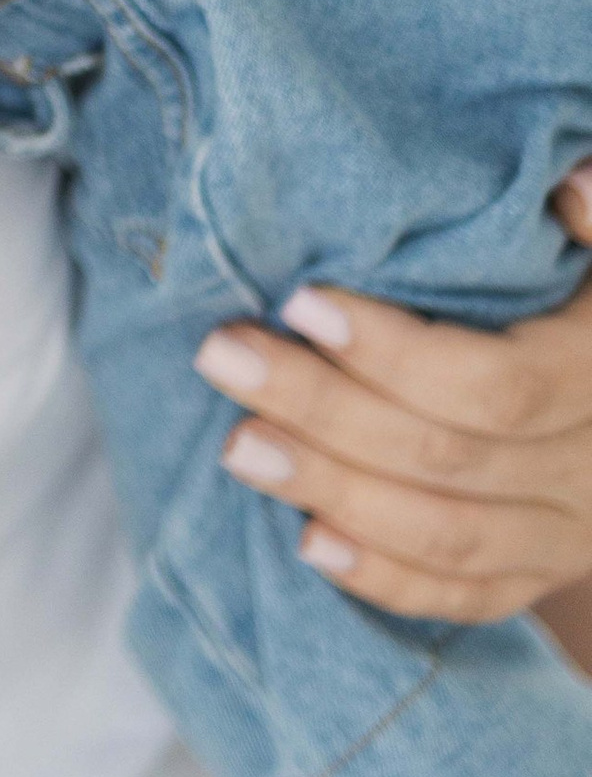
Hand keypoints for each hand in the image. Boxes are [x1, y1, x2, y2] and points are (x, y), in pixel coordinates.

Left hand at [197, 173, 591, 636]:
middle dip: (322, 409)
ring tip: (238, 445)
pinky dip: (385, 578)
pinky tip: (306, 541)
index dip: (392, 352)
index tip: (297, 301)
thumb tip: (568, 182)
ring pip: (446, 535)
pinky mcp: (539, 572)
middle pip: (447, 457)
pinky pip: (465, 594)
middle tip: (221, 356)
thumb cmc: (589, 300)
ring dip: (332, 491)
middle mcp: (590, 468)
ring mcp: (569, 533)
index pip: (494, 385)